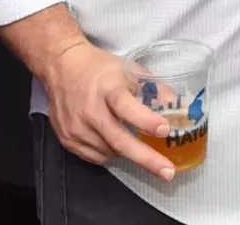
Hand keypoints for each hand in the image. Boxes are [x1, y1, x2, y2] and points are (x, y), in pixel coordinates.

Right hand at [41, 41, 177, 179]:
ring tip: (138, 145)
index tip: (165, 130)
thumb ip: (153, 88)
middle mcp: (90, 110)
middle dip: (145, 157)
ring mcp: (76, 128)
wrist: (61, 67)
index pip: (125, 107)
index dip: (145, 120)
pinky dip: (110, 153)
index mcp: (107, 88)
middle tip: (168, 172)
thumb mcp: (129, 69)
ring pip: (109, 152)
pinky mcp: (66, 140)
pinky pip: (95, 156)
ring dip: (128, 152)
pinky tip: (115, 143)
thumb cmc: (99, 68)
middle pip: (118, 139)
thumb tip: (178, 106)